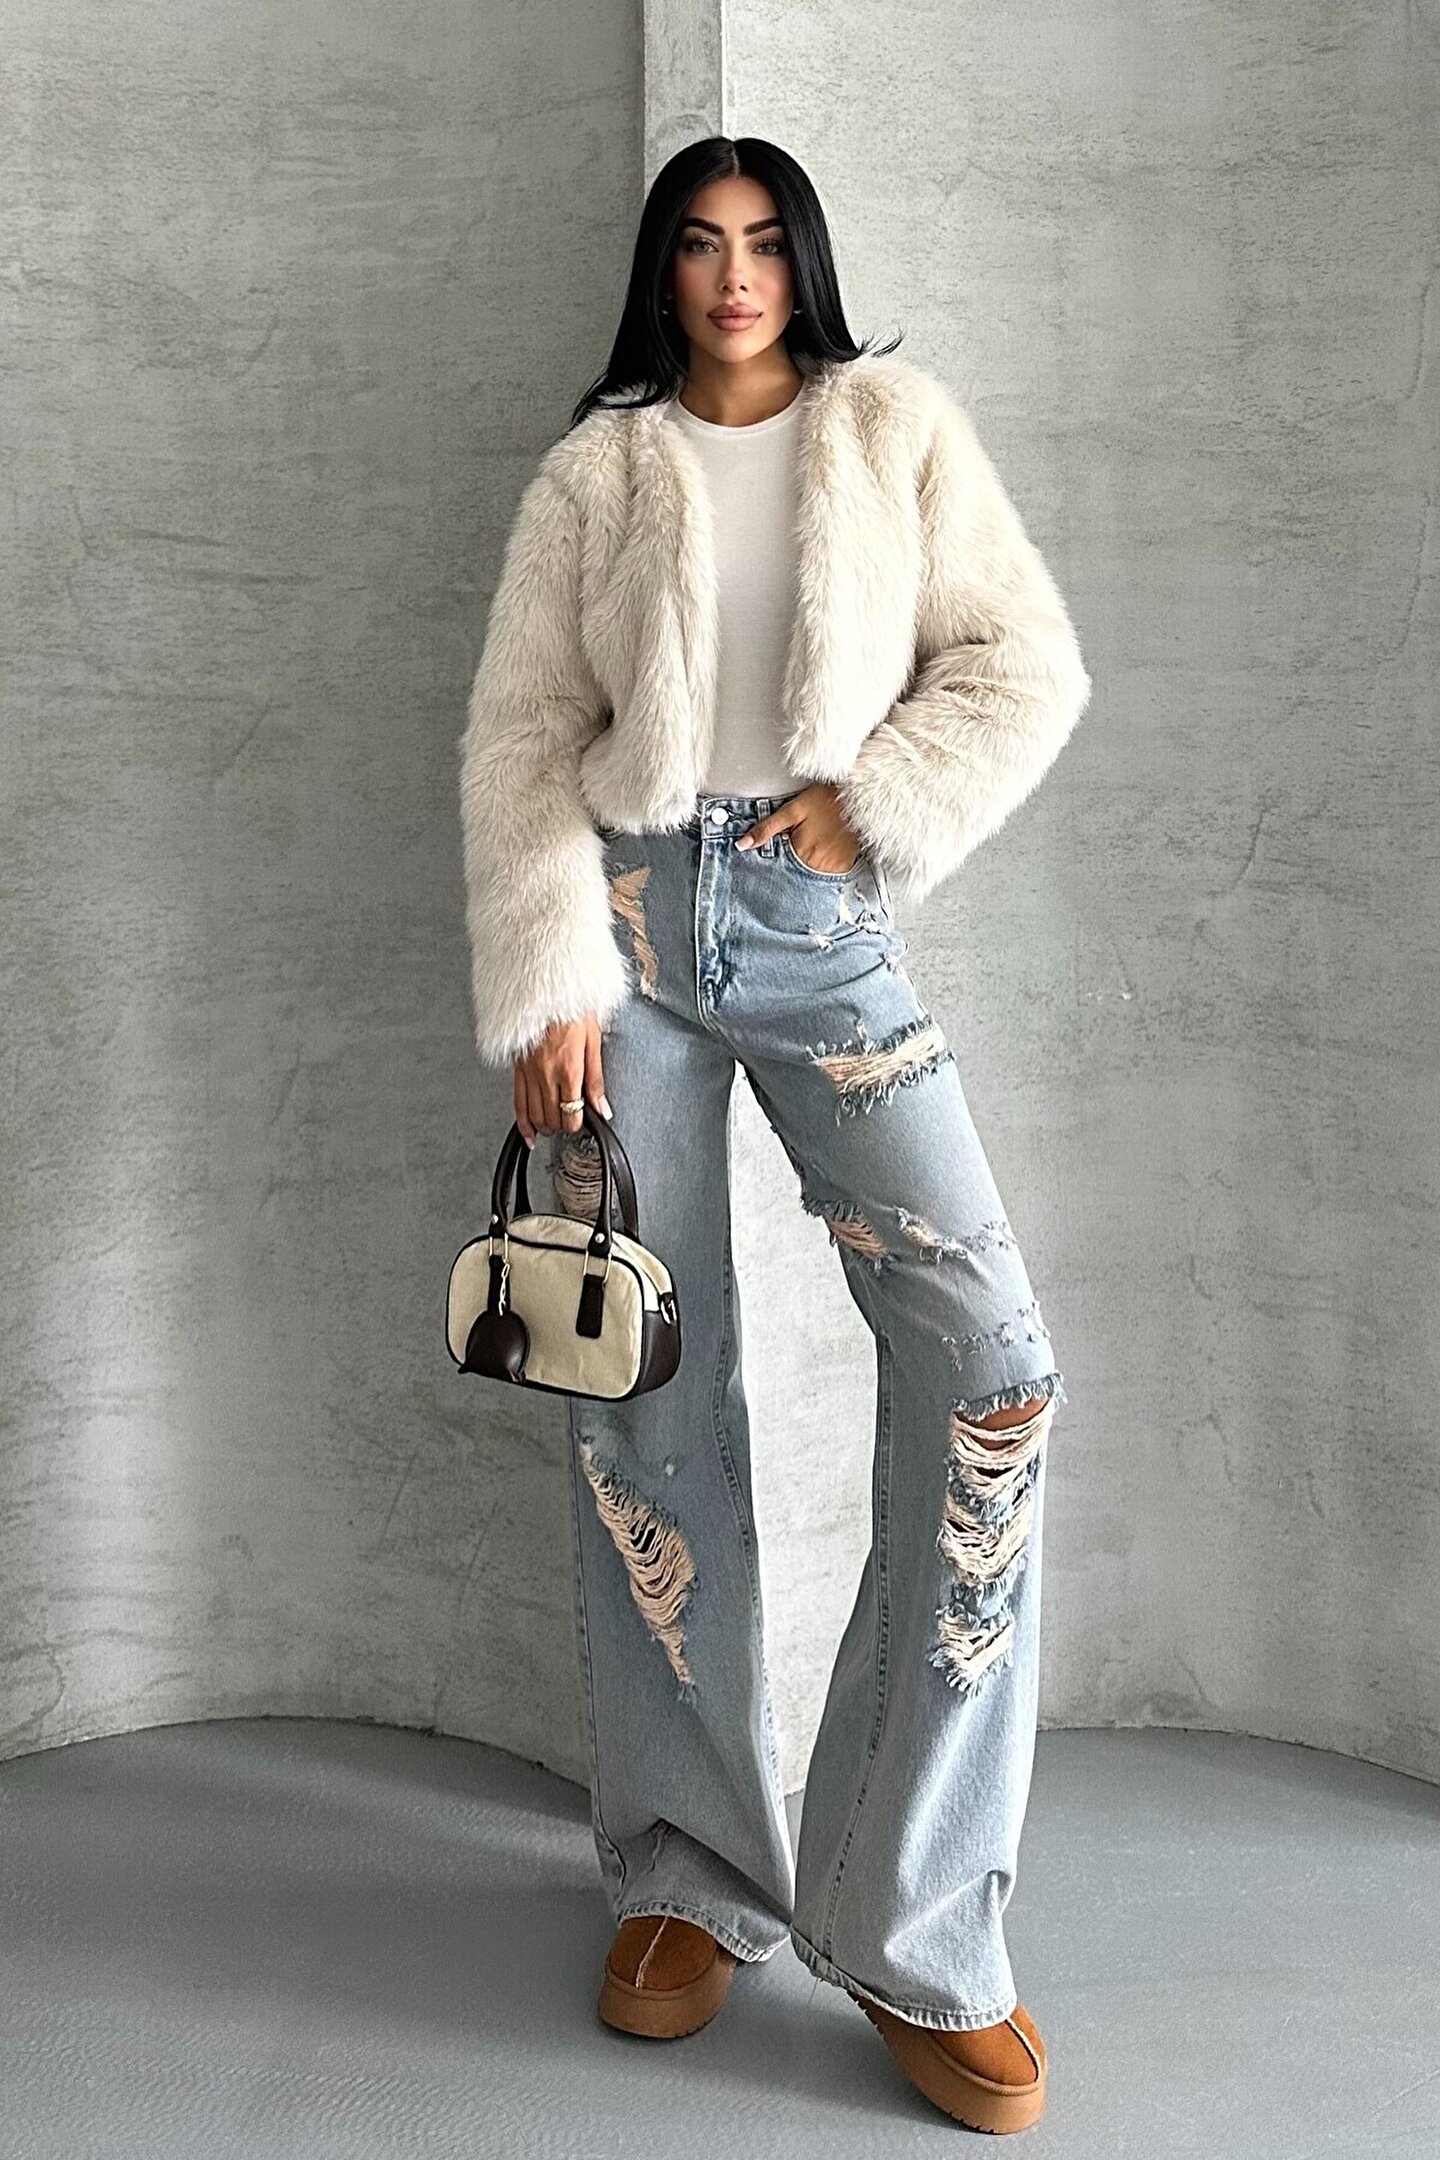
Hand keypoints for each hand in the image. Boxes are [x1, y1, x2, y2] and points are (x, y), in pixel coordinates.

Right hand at [514, 1017, 612, 1146]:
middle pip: (552, 1117)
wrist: (545, 989)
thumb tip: (603, 1107)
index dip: (578, 1124)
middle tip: (571, 1123)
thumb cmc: (571, 1009)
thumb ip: (596, 1079)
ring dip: (545, 1126)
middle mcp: (546, 1074)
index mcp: (568, 1068)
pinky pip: (517, 1103)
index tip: (582, 1122)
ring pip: (534, 1115)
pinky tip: (529, 1133)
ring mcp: (528, 1073)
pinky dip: (523, 1123)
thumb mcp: (593, 1041)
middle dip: (563, 1126)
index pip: (572, 1113)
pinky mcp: (517, 1069)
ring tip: (554, 1127)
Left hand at [734, 782, 861, 873]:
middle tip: (796, 846)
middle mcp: (816, 866)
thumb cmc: (826, 799)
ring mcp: (833, 869)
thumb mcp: (793, 810)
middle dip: (788, 867)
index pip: (778, 869)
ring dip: (804, 869)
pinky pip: (827, 876)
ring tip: (809, 849)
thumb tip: (742, 845)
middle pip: (794, 875)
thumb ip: (767, 828)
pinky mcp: (846, 866)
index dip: (773, 864)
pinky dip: (820, 868)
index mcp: (800, 852)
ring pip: (809, 878)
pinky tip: (821, 852)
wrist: (861, 796)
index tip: (778, 852)